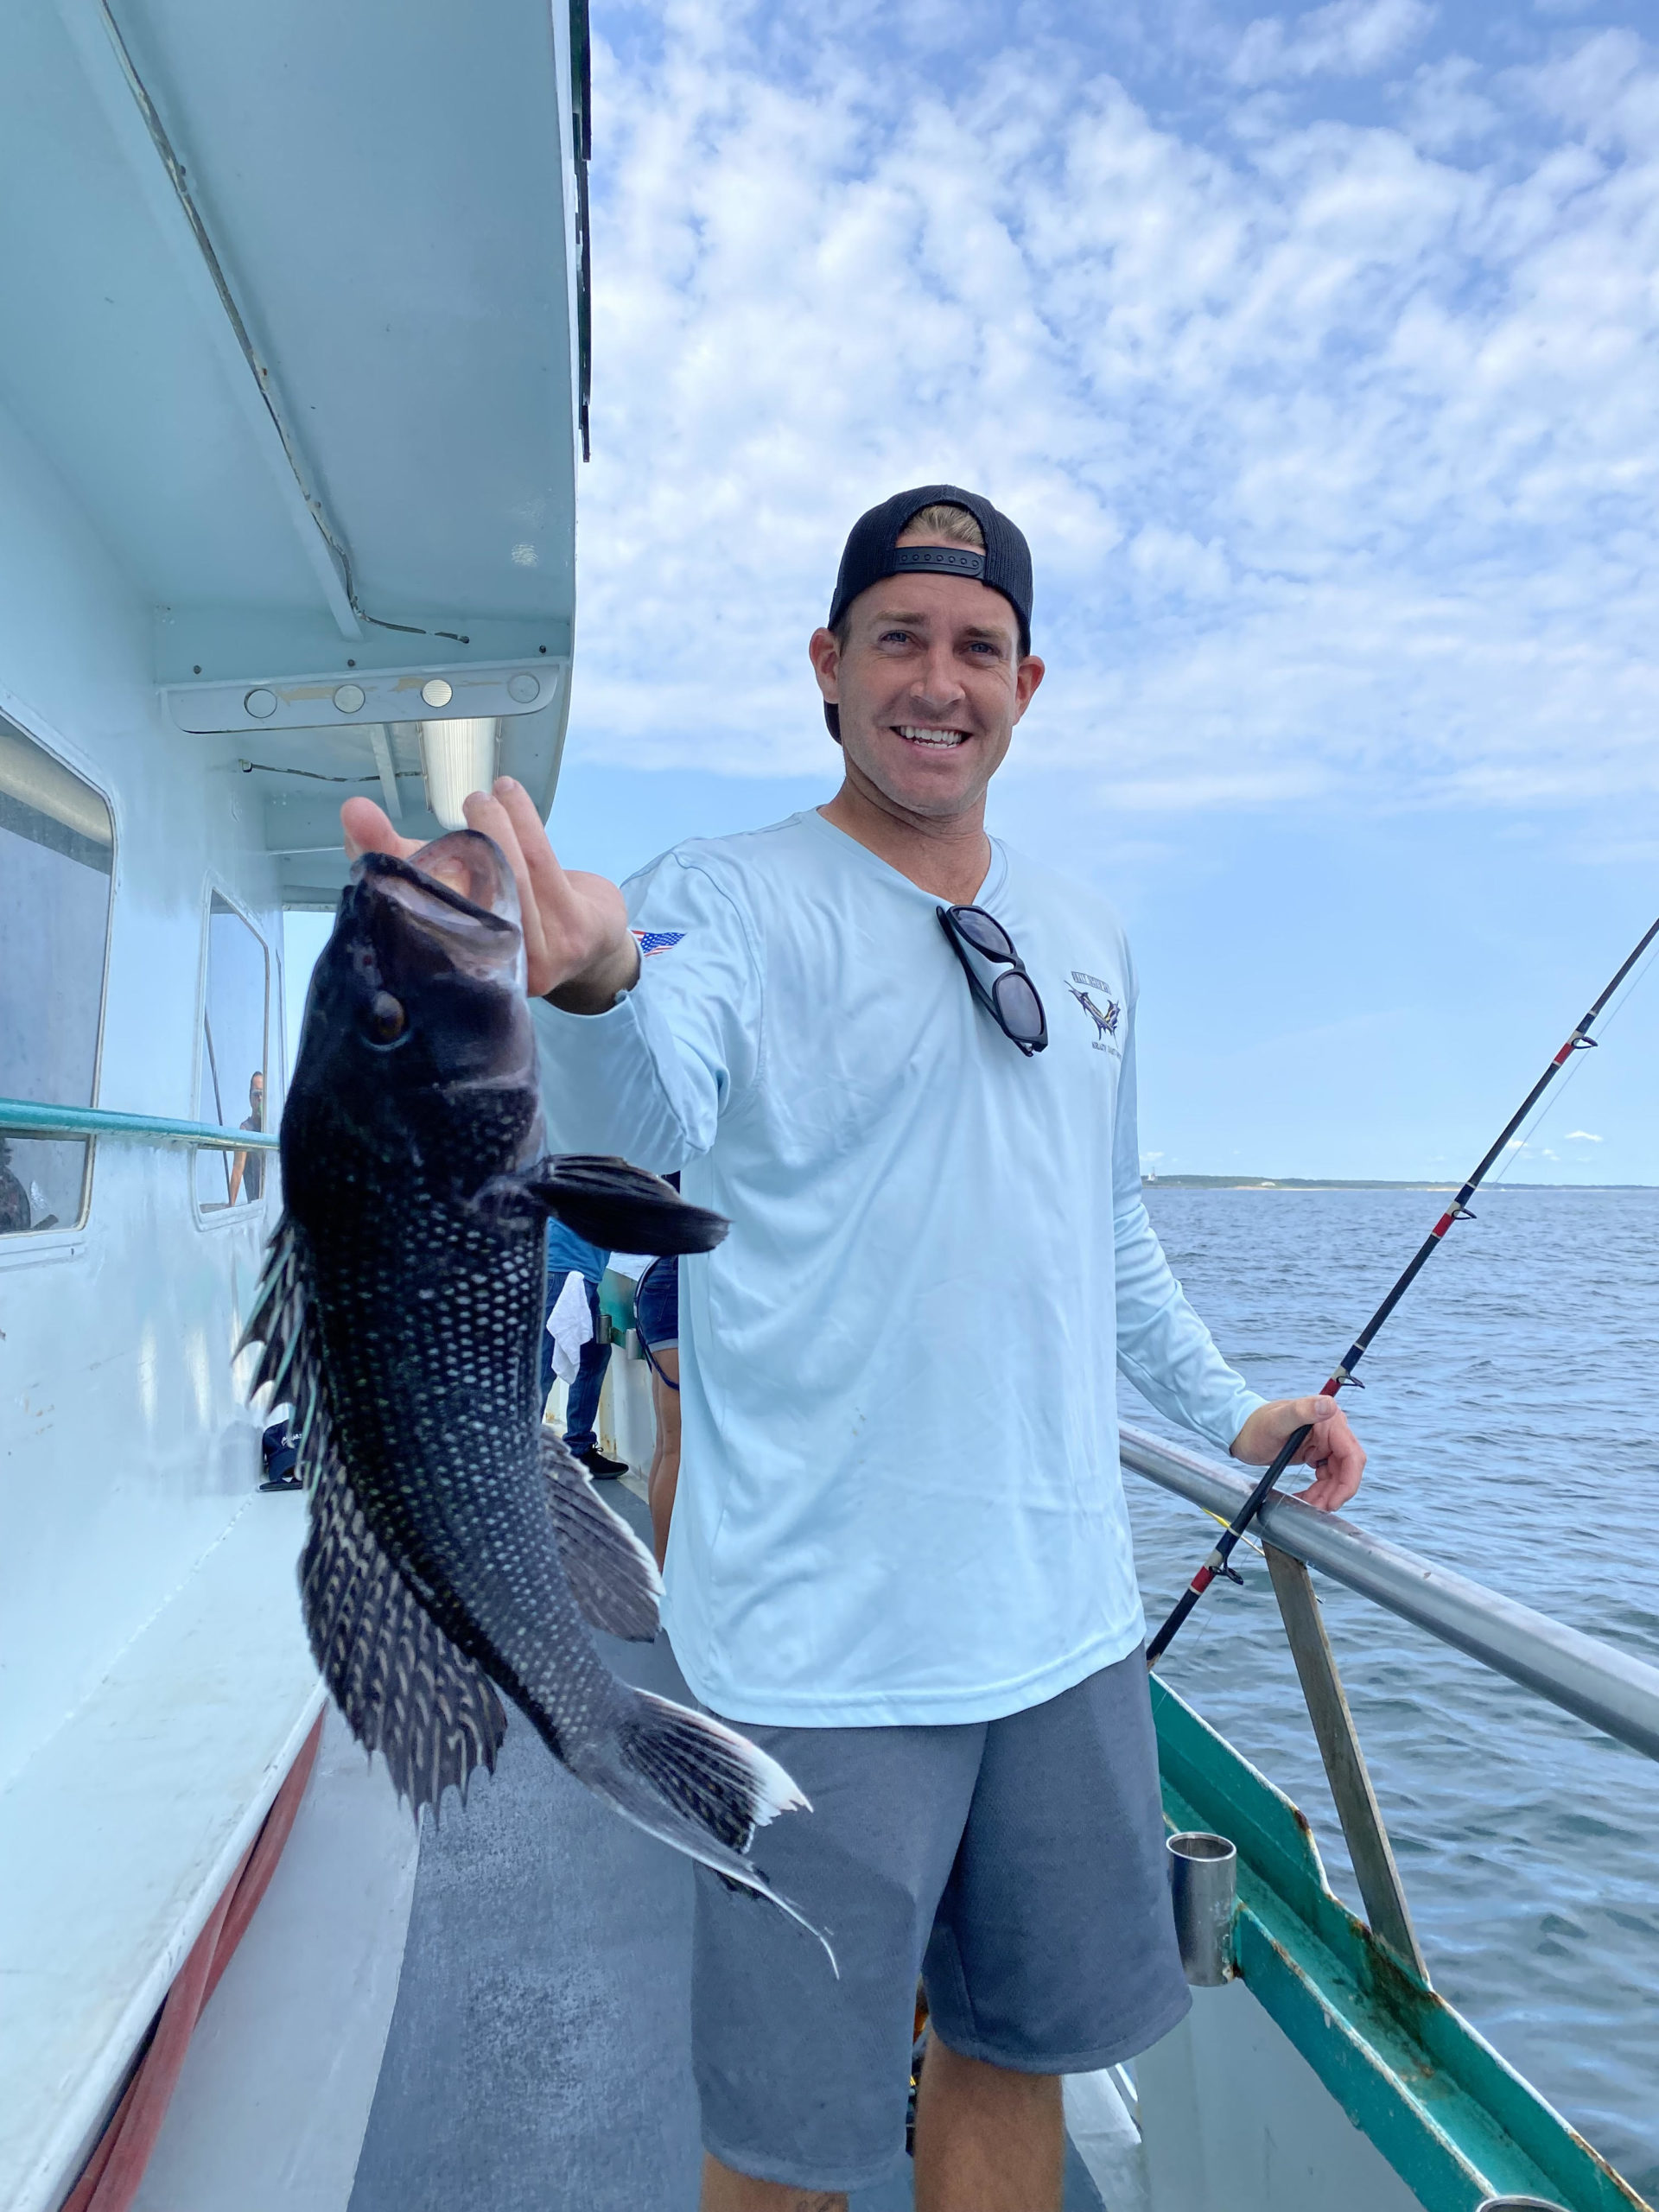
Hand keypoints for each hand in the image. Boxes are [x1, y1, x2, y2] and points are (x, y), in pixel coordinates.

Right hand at [341, 781, 639, 1009]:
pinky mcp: (572, 934)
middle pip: (463, 898)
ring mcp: (536, 958)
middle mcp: (490, 974)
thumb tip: (353, 812)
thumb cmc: (506, 909)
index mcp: (447, 968)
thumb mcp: (452, 887)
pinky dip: (525, 822)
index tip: (358, 817)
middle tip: (468, 800)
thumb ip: (402, 857)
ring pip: (509, 877)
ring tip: (485, 797)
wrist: (589, 945)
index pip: (407, 915)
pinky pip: (544, 867)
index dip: (381, 861)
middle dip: (460, 840)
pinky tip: (511, 795)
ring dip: (498, 825)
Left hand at [1229, 1395, 1364, 1513]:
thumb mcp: (1277, 1421)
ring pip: (1337, 1476)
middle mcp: (1332, 1431)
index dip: (1348, 1482)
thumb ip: (1302, 1411)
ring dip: (1326, 1494)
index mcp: (1330, 1421)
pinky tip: (1305, 1498)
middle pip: (1347, 1469)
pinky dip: (1319, 1490)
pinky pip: (1327, 1477)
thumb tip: (1330, 1405)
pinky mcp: (1317, 1453)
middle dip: (1336, 1492)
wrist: (1242, 1430)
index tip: (1334, 1502)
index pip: (1352, 1455)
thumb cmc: (1257, 1425)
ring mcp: (1326, 1443)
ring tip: (1306, 1505)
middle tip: (1317, 1508)